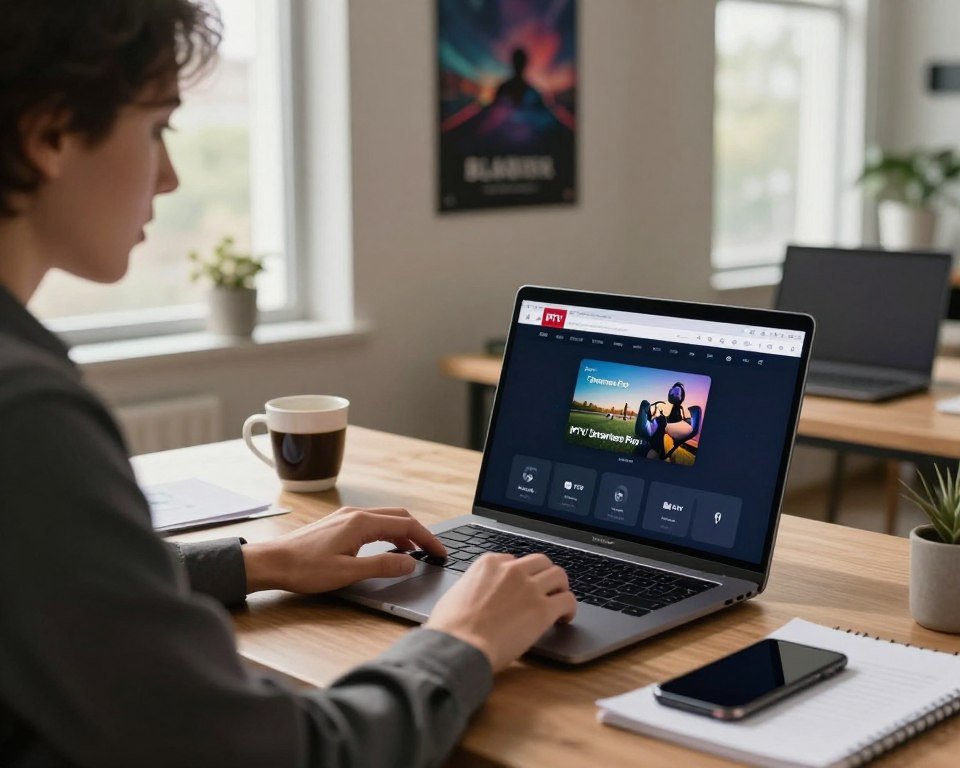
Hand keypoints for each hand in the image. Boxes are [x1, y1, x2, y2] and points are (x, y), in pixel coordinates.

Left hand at [242, 507, 445, 593]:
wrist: (272, 563)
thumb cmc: (305, 569)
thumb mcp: (348, 572)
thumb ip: (382, 566)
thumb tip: (410, 563)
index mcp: (361, 523)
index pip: (406, 525)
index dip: (428, 539)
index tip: (440, 553)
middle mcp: (355, 514)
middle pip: (399, 516)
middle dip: (420, 532)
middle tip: (432, 552)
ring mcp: (346, 517)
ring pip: (385, 519)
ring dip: (404, 533)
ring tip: (415, 552)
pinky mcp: (338, 524)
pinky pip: (372, 523)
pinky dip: (388, 533)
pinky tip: (387, 549)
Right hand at [425, 553, 576, 673]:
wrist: (458, 645)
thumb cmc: (450, 627)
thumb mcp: (456, 593)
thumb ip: (474, 586)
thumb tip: (478, 595)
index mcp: (489, 563)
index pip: (514, 560)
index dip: (520, 576)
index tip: (520, 588)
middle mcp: (511, 570)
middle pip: (541, 562)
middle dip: (544, 575)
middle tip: (545, 591)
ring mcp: (529, 588)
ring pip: (559, 575)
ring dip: (560, 588)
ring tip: (558, 603)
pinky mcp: (543, 609)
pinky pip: (568, 600)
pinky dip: (569, 609)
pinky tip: (563, 619)